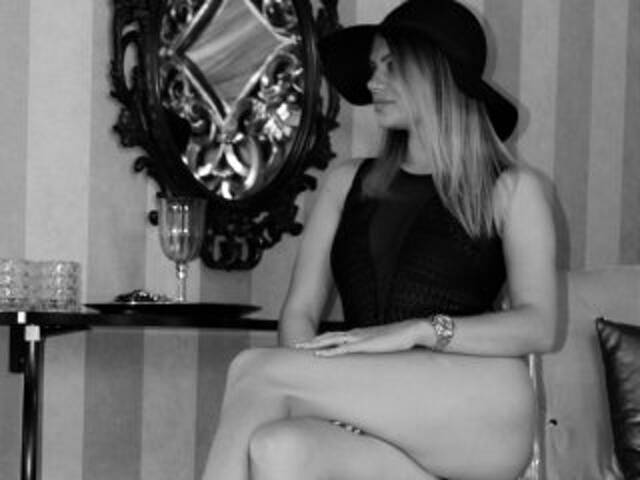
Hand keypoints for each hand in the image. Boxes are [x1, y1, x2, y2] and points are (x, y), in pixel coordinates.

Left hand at [295, 320, 419, 356]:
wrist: (411, 330)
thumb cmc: (399, 340)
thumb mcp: (382, 346)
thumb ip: (374, 351)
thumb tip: (370, 359)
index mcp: (358, 334)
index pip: (335, 337)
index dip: (320, 341)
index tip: (308, 346)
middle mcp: (355, 334)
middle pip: (328, 337)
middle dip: (311, 342)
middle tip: (296, 347)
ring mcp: (359, 339)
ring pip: (331, 341)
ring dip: (315, 345)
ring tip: (301, 349)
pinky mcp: (365, 345)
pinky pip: (343, 349)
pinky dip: (329, 352)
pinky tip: (320, 355)